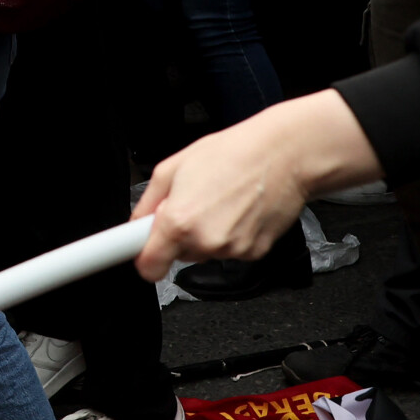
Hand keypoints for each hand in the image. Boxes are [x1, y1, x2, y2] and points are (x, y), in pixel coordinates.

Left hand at [131, 90, 379, 277]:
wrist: (283, 155)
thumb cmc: (232, 153)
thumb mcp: (172, 167)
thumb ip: (148, 202)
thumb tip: (136, 223)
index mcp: (179, 222)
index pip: (149, 266)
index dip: (144, 258)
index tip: (142, 252)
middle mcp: (206, 242)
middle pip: (178, 255)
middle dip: (179, 233)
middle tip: (193, 203)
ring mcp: (233, 250)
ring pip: (205, 251)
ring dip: (206, 233)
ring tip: (220, 200)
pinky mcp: (255, 253)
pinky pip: (230, 250)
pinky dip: (230, 234)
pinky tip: (238, 210)